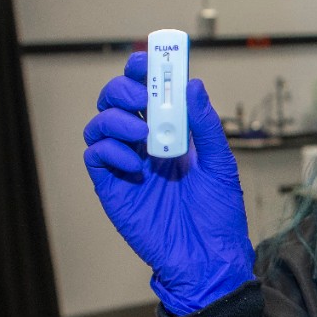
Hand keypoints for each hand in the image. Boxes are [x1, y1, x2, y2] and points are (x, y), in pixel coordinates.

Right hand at [83, 52, 254, 314]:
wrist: (208, 257)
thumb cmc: (218, 214)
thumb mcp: (220, 163)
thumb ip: (205, 124)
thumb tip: (193, 85)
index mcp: (172, 132)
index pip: (149, 91)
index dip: (143, 70)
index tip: (147, 59)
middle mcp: (144, 143)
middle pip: (116, 100)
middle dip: (124, 89)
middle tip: (142, 97)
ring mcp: (126, 164)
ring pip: (99, 124)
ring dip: (116, 118)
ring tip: (142, 133)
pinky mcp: (112, 188)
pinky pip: (95, 157)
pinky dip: (109, 150)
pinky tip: (133, 161)